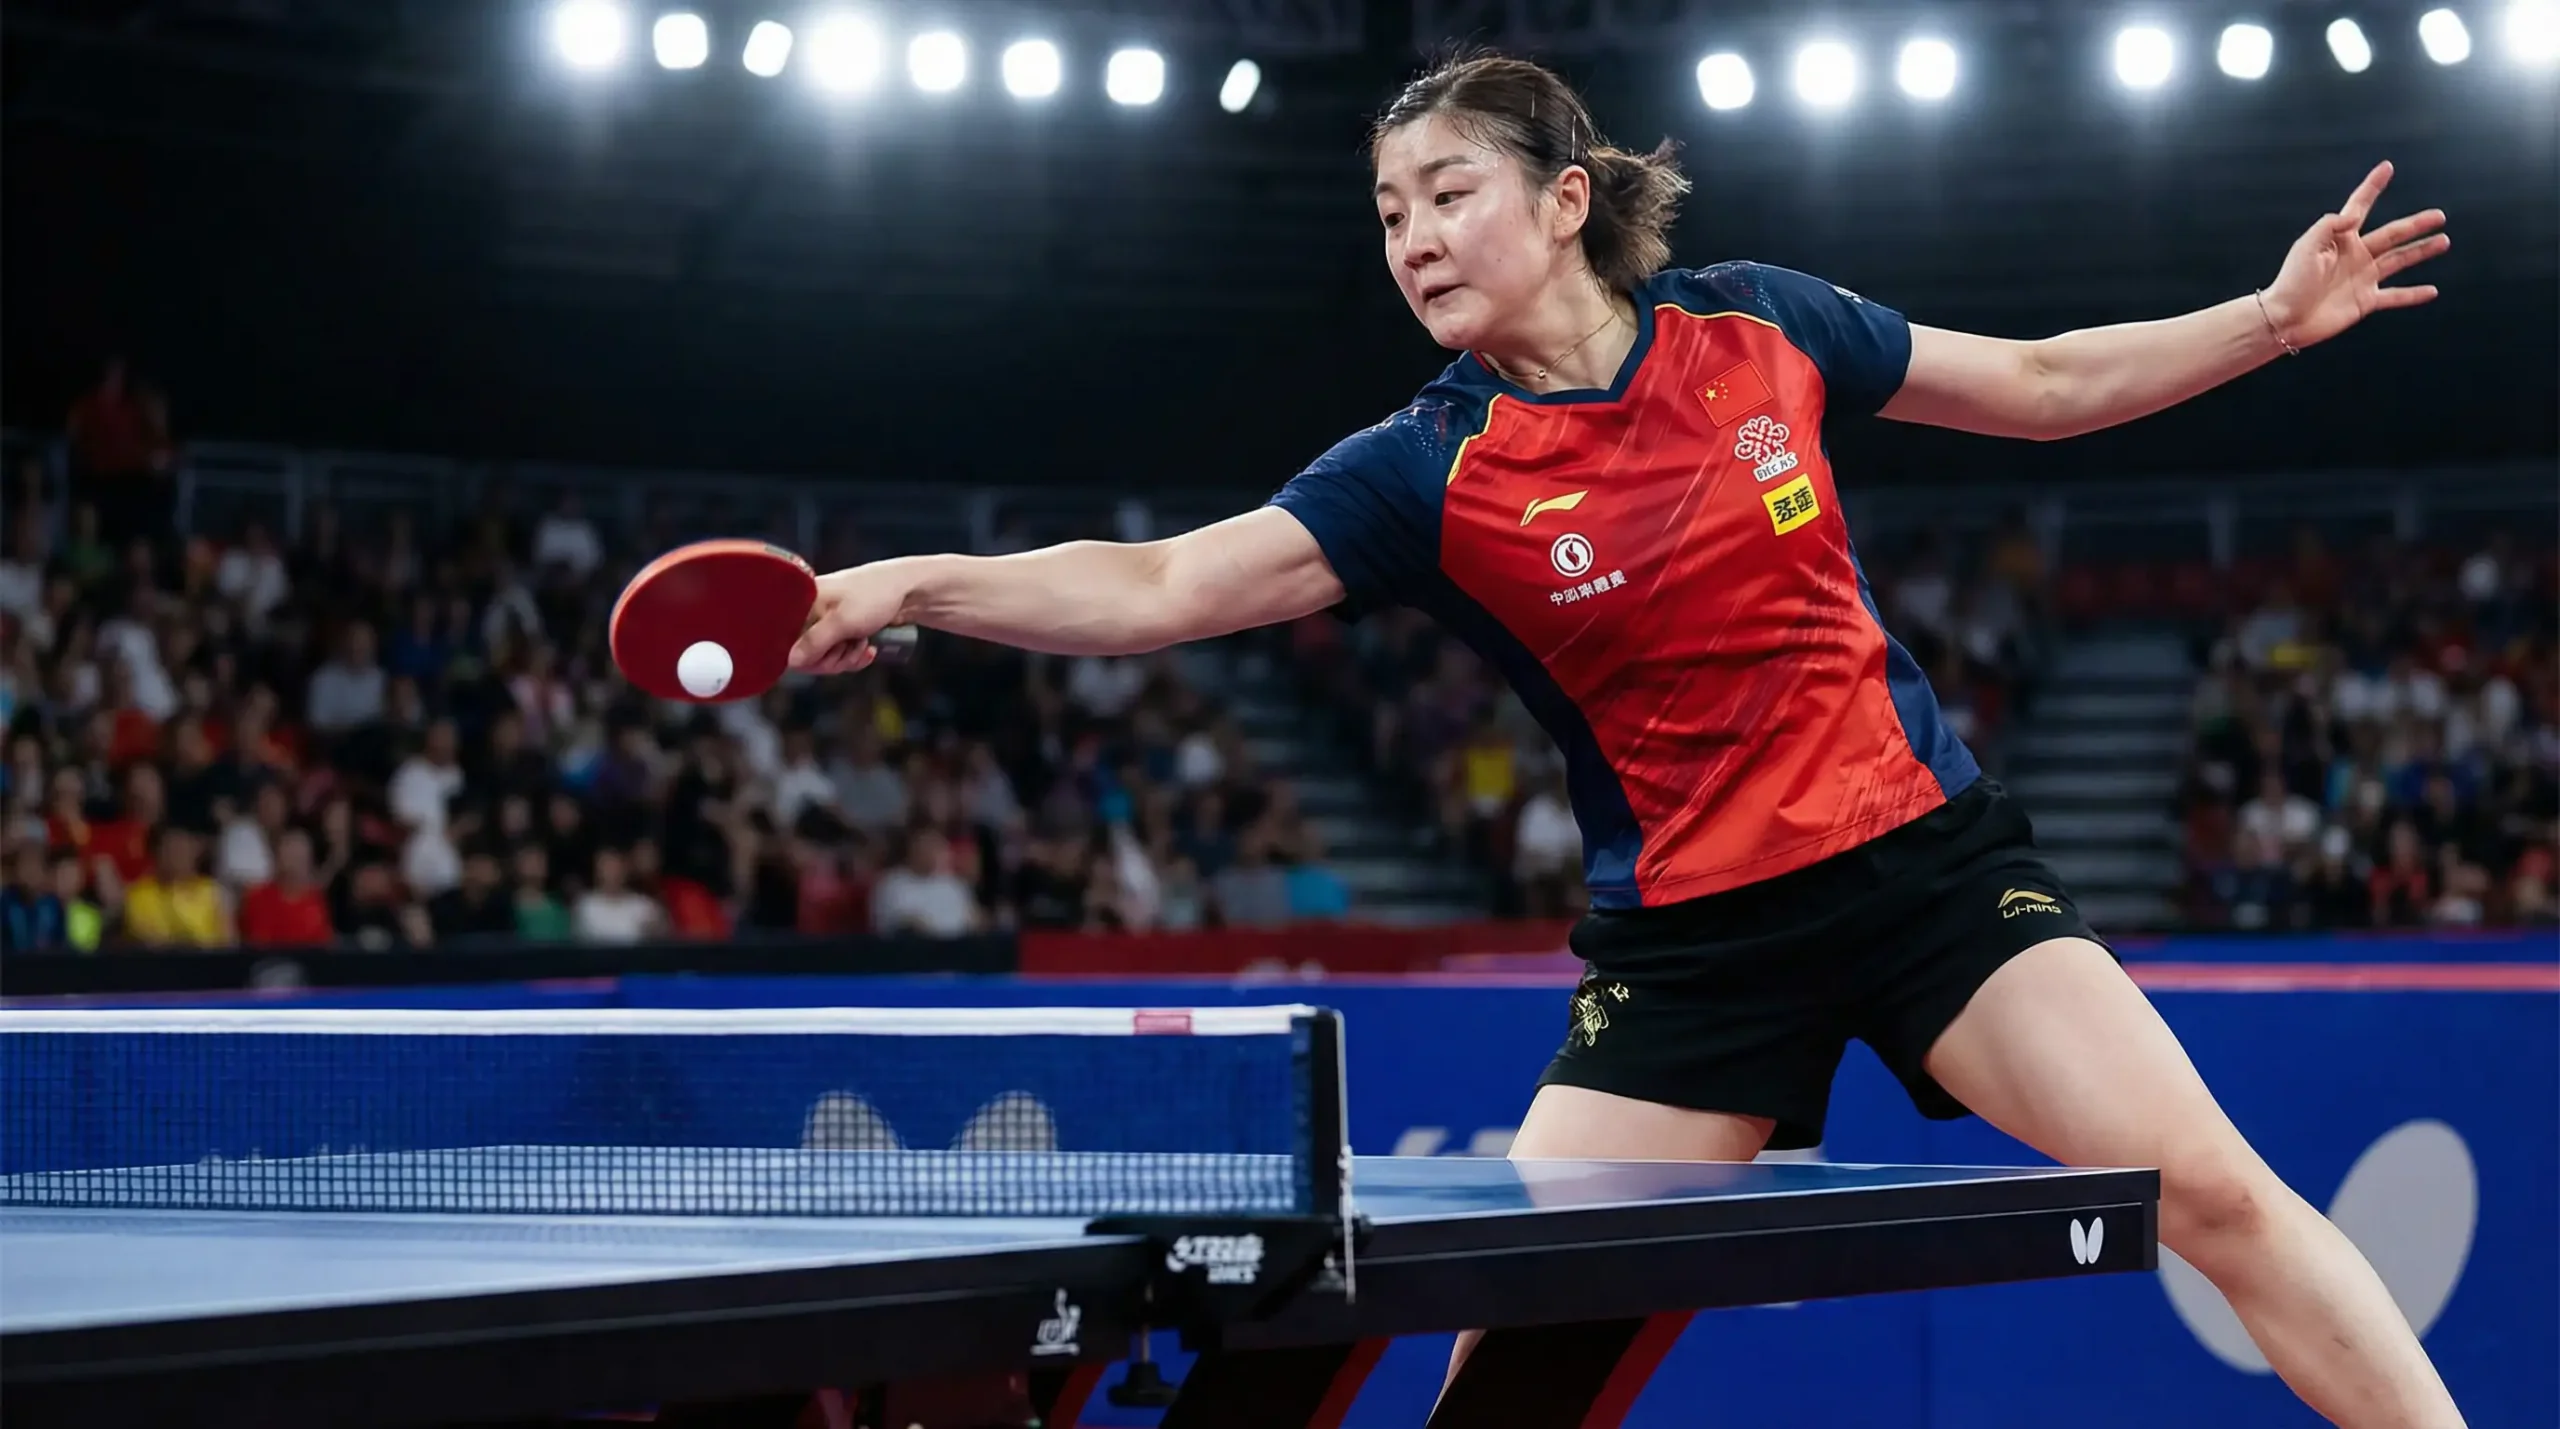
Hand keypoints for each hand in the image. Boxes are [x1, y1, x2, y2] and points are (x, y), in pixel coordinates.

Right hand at [791, 563, 910, 674]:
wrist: (910, 589)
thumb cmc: (874, 596)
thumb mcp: (842, 622)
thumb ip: (814, 642)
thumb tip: (791, 661)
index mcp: (803, 602)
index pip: (788, 641)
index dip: (807, 657)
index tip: (828, 656)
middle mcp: (812, 610)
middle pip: (807, 653)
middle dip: (832, 659)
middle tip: (850, 650)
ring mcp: (828, 620)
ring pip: (826, 655)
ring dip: (847, 657)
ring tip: (863, 644)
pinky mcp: (844, 628)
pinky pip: (841, 652)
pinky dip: (854, 655)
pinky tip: (868, 648)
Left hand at [2260, 161, 2448, 349]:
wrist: (2285, 319)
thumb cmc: (2292, 281)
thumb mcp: (2307, 246)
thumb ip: (2329, 226)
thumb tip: (2353, 215)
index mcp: (2340, 238)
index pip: (2360, 206)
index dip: (2373, 187)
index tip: (2387, 168)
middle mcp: (2356, 255)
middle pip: (2392, 234)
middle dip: (2416, 225)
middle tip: (2439, 215)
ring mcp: (2363, 278)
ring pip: (2399, 260)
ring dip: (2422, 251)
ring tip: (2444, 241)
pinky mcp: (2365, 301)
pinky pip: (2395, 296)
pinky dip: (2413, 295)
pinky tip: (2432, 291)